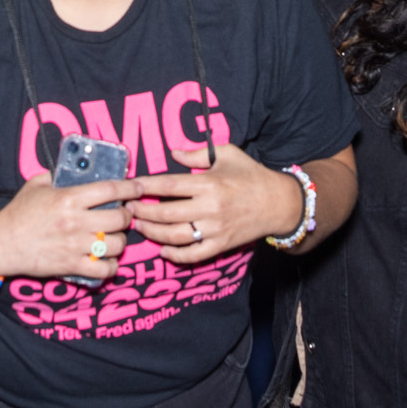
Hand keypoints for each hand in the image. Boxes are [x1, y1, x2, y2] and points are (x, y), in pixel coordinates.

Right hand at [0, 170, 136, 281]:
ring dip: (120, 241)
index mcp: (69, 198)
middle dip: (127, 215)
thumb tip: (73, 169)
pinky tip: (108, 260)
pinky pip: (103, 270)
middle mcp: (76, 222)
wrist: (1, 244)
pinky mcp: (71, 266)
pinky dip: (111, 266)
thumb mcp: (36, 185)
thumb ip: (56, 176)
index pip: (110, 189)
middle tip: (124, 214)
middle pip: (120, 218)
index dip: (130, 187)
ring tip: (115, 237)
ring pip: (117, 245)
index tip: (138, 187)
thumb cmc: (18, 213)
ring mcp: (75, 246)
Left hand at [126, 141, 296, 264]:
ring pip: (175, 236)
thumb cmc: (251, 175)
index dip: (145, 186)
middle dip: (142, 211)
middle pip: (166, 212)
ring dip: (153, 233)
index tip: (130, 187)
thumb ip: (197, 153)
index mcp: (209, 183)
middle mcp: (210, 208)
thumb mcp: (227, 154)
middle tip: (128, 209)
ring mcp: (215, 229)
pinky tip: (162, 249)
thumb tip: (173, 151)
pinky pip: (193, 255)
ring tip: (139, 226)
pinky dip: (175, 256)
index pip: (168, 185)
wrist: (279, 203)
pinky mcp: (221, 245)